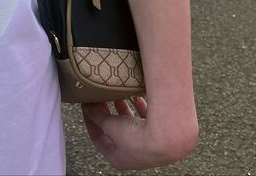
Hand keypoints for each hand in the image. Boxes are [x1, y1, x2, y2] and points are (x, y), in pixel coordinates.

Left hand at [82, 97, 197, 170]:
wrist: (167, 137)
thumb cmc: (138, 139)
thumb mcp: (109, 125)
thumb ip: (97, 116)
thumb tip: (88, 109)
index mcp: (118, 158)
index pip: (98, 139)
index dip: (90, 120)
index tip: (87, 107)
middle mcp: (133, 155)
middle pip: (114, 131)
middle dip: (107, 114)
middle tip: (102, 100)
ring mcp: (147, 146)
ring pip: (130, 125)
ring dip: (124, 110)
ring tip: (118, 96)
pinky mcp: (159, 135)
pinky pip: (146, 120)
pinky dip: (140, 108)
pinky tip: (137, 98)